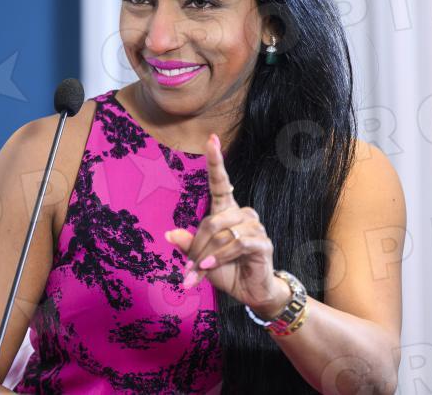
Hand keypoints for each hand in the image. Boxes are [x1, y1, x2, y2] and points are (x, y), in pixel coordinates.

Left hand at [164, 133, 289, 317]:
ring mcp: (254, 227)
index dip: (215, 161)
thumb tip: (169, 233)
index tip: (211, 138)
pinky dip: (220, 256)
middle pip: (211, 220)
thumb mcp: (200, 259)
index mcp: (226, 212)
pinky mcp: (262, 243)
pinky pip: (236, 243)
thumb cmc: (226, 270)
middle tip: (188, 270)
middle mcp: (242, 214)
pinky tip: (210, 266)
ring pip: (222, 233)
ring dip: (207, 255)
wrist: (251, 292)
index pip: (221, 183)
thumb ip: (187, 245)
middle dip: (196, 247)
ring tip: (199, 273)